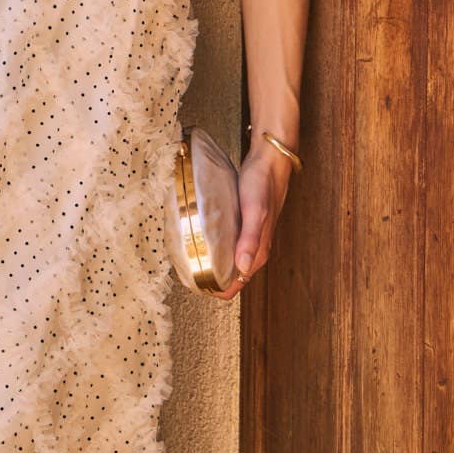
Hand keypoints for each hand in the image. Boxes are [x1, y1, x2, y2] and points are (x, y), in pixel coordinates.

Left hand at [203, 136, 295, 301]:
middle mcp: (254, 251)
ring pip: (229, 264)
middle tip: (184, 273)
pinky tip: (202, 244)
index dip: (214, 290)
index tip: (193, 284)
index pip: (234, 287)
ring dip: (210, 266)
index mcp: (257, 253)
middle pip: (230, 278)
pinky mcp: (244, 229)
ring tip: (188, 261)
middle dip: (207, 280)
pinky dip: (214, 251)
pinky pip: (228, 248)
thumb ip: (250, 240)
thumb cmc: (263, 184)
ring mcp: (249, 241)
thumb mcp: (255, 211)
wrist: (269, 162)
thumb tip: (242, 269)